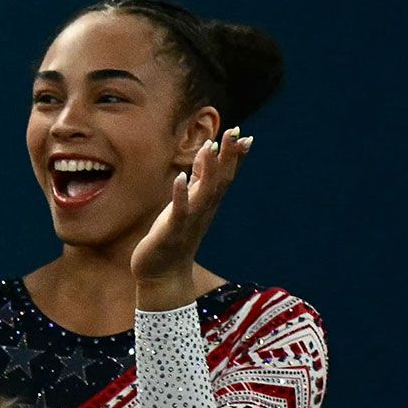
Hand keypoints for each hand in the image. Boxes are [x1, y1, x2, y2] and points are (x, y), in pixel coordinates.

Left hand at [133, 128, 249, 308]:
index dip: (234, 157)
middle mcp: (203, 211)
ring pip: (204, 193)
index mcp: (207, 204)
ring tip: (212, 147)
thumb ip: (198, 179)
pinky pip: (179, 211)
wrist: (163, 274)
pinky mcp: (171, 232)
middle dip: (228, 157)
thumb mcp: (187, 203)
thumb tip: (208, 152)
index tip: (244, 135)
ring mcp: (189, 221)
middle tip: (236, 133)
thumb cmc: (174, 235)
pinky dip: (181, 195)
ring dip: (208, 170)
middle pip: (220, 181)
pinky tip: (180, 178)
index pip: (225, 177)